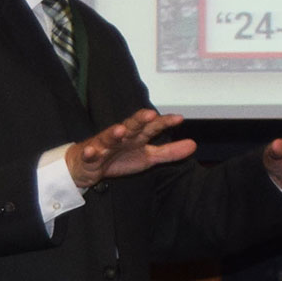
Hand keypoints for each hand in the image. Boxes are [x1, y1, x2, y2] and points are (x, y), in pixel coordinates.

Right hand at [70, 109, 194, 189]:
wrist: (88, 165)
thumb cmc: (119, 157)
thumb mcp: (148, 157)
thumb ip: (170, 152)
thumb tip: (193, 145)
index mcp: (137, 136)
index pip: (152, 127)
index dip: (164, 123)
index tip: (178, 119)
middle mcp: (122, 137)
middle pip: (131, 126)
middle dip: (140, 120)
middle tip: (150, 115)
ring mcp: (104, 145)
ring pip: (109, 137)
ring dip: (114, 133)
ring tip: (121, 130)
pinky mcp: (90, 156)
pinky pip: (89, 154)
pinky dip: (90, 153)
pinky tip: (92, 152)